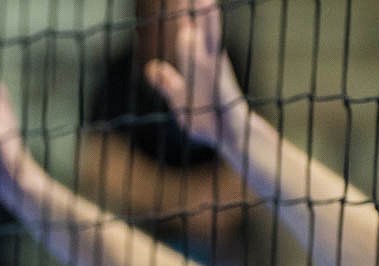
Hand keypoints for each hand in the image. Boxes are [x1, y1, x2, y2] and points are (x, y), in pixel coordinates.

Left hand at [143, 0, 247, 150]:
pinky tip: (209, 13)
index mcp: (195, 65)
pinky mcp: (220, 74)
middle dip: (193, 7)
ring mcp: (214, 65)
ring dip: (205, 13)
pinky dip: (212, 30)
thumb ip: (167, 83)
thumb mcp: (178, 102)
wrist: (227, 138)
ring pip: (210, 31)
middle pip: (199, 26)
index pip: (186, 33)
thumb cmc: (206, 122)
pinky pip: (216, 49)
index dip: (182, 15)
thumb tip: (151, 67)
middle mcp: (206, 60)